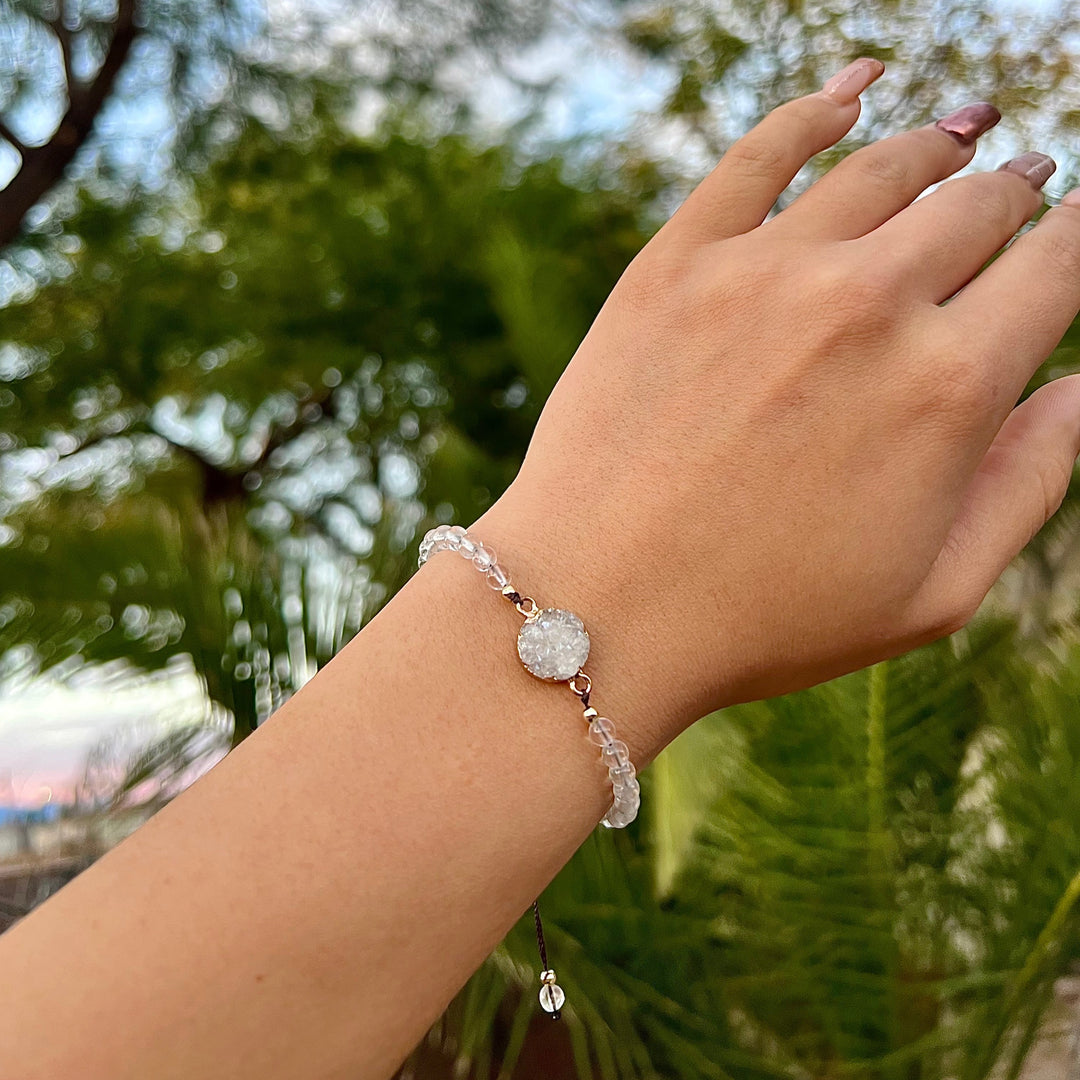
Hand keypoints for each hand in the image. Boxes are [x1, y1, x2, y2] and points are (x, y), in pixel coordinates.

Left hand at [476, 59, 1079, 749]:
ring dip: (937, 146)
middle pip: (975, 206)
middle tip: (1017, 187)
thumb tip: (1079, 387)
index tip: (1076, 224)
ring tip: (961, 133)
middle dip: (1011, 194)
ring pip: (882, 169)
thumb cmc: (765, 621)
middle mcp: (867, 307)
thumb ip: (1028, 485)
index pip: (1053, 268)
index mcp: (948, 388)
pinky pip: (760, 154)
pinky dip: (817, 107)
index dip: (1077, 237)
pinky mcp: (674, 264)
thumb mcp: (932, 594)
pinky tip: (854, 89)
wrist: (597, 609)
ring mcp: (763, 274)